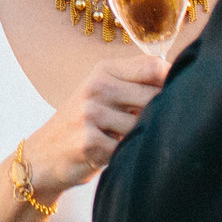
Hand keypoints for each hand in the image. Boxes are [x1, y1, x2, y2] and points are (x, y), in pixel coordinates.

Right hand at [16, 55, 167, 193]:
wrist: (43, 154)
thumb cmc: (83, 123)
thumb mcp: (102, 93)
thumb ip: (134, 82)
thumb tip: (178, 78)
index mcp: (103, 70)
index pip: (153, 67)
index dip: (172, 81)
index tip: (176, 95)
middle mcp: (96, 87)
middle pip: (153, 96)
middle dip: (157, 114)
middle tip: (144, 125)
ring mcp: (90, 114)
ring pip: (143, 126)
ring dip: (138, 138)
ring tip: (121, 140)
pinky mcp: (89, 142)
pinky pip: (127, 149)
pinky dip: (124, 155)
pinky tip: (110, 154)